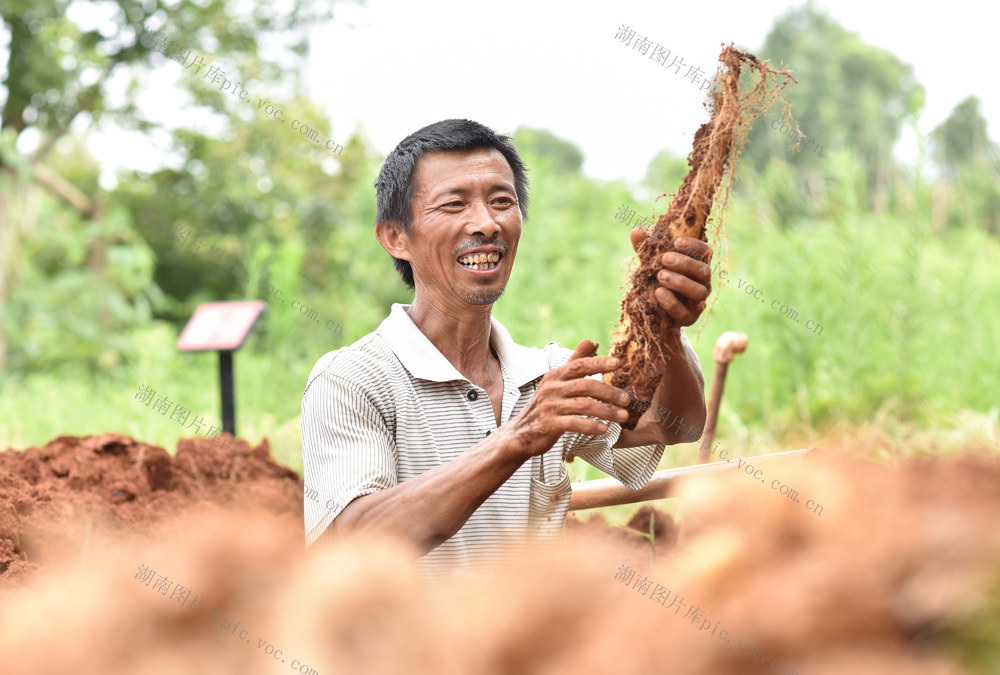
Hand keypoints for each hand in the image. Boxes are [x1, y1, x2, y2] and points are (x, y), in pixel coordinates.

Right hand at [503, 339, 630, 458]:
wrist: (521, 434)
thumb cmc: (545, 406)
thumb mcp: (557, 382)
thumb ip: (574, 362)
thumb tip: (590, 340)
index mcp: (555, 376)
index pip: (580, 365)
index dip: (599, 363)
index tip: (619, 363)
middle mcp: (552, 388)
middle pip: (585, 386)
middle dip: (609, 392)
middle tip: (627, 399)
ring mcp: (549, 406)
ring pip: (583, 405)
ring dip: (606, 411)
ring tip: (623, 416)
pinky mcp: (548, 424)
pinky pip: (573, 423)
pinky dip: (590, 426)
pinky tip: (604, 429)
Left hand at [631, 229, 711, 327]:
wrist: (653, 312)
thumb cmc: (656, 280)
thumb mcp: (650, 262)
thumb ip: (646, 248)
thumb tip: (636, 231)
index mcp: (697, 265)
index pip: (706, 252)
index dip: (694, 245)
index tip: (677, 241)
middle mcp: (703, 283)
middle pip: (704, 271)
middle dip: (685, 263)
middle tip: (665, 258)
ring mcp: (698, 302)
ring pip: (698, 291)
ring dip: (680, 282)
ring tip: (660, 275)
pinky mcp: (689, 319)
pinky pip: (684, 312)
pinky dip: (671, 302)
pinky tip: (657, 293)